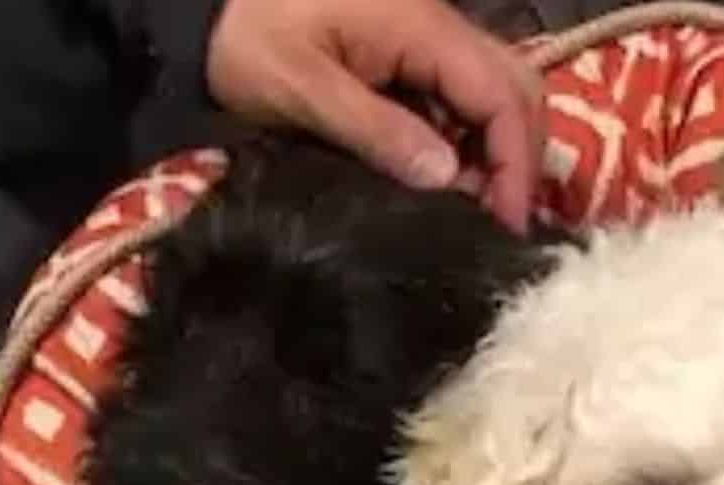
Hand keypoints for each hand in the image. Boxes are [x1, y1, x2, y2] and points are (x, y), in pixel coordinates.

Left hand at [205, 0, 543, 231]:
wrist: (205, 11)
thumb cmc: (246, 42)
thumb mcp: (303, 91)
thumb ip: (376, 130)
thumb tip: (446, 178)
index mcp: (421, 27)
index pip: (501, 93)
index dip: (515, 161)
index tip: (508, 222)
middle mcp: (437, 26)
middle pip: (514, 89)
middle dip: (519, 158)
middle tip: (500, 224)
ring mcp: (423, 40)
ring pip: (491, 94)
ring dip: (493, 153)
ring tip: (473, 212)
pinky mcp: (404, 56)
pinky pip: (455, 99)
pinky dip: (463, 143)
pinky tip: (443, 184)